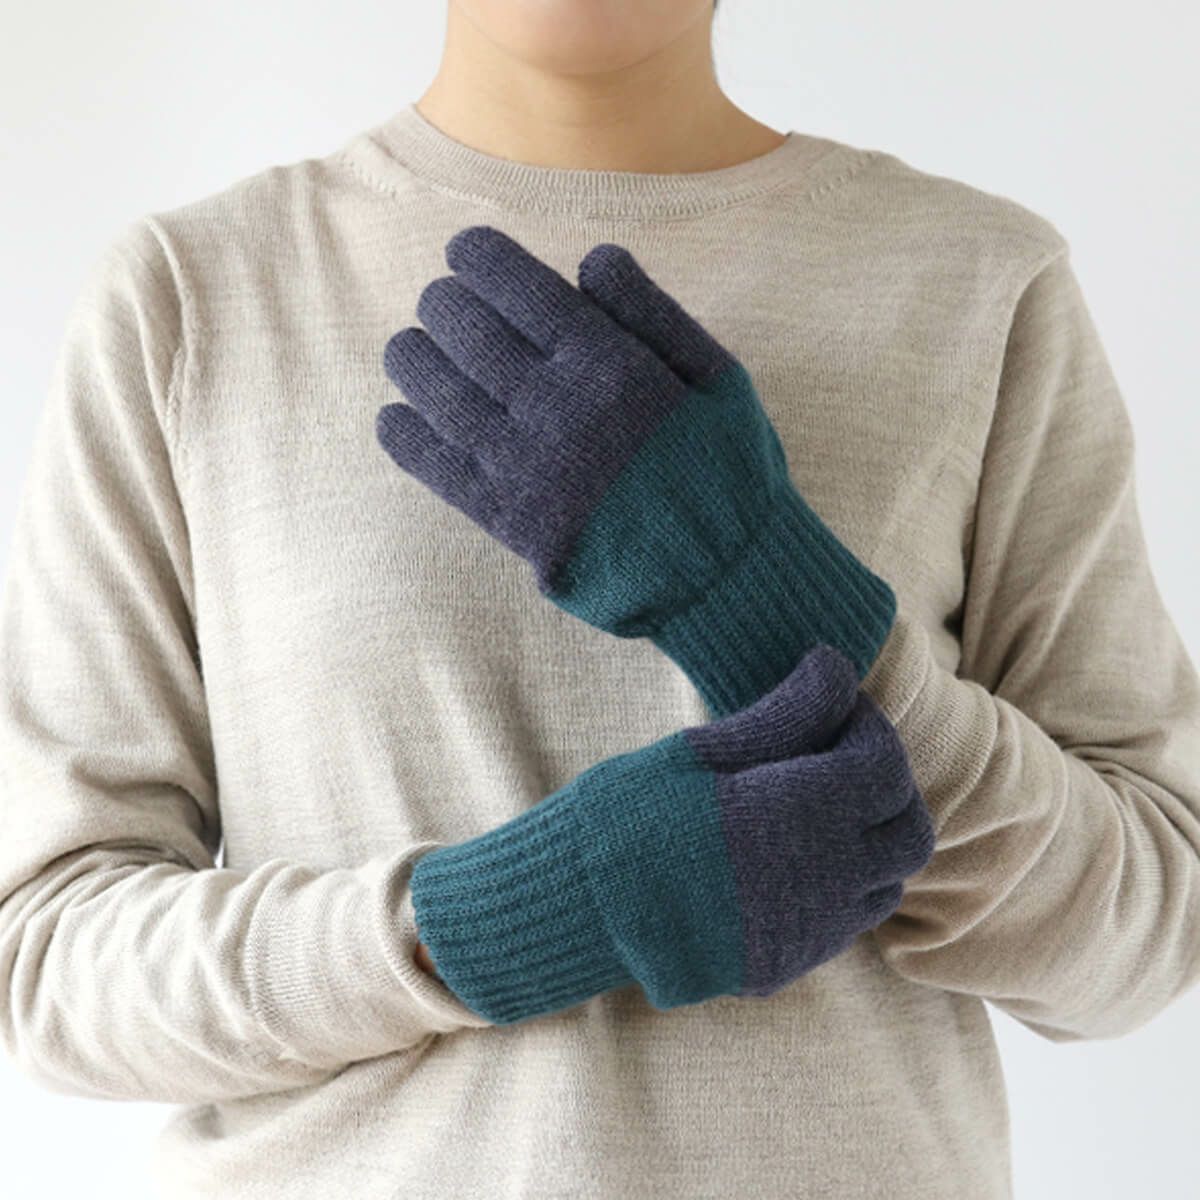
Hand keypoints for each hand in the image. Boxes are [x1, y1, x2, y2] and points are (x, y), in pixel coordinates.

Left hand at [377, 225, 895, 715]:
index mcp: (605, 360)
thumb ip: (653, 311)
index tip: (464, 252)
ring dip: (410, 358)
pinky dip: (403, 434)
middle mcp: (554, 404)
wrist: (721, 573)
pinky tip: (397, 417)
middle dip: (441, 303)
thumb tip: (590, 257)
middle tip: (440, 303)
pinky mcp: (506, 516)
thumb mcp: (717, 375)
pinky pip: (432, 465)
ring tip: (411, 349)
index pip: (514, 283)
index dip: (476, 256)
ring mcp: (523, 463)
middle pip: (462, 329)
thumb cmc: (726, 469)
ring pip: (433, 389)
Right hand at [407, 644, 933, 1025]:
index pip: (885, 765)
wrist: (577, 908)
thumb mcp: (702, 750)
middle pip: (910, 832)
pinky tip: (786, 861)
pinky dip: (839, 886)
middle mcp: (826, 879)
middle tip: (840, 759)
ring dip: (869, 841)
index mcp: (807, 813)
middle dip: (888, 789)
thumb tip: (835, 667)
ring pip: (886, 884)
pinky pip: (843, 924)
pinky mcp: (784, 965)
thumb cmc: (631, 813)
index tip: (835, 708)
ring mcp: (809, 932)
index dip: (868, 727)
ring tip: (812, 811)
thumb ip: (786, 713)